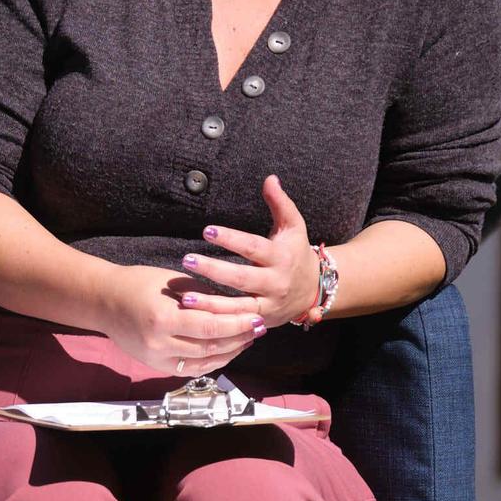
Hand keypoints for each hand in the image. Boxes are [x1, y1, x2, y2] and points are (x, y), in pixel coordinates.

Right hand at [99, 264, 267, 376]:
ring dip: (229, 353)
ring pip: (203, 363)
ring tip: (247, 340)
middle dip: (238, 339)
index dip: (237, 325)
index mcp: (163, 319)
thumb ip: (203, 297)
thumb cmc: (137, 283)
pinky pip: (189, 369)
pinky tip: (226, 352)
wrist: (103, 301)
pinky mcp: (155, 365)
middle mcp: (159, 343)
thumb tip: (234, 307)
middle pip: (210, 348)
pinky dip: (211, 362)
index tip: (258, 319)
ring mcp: (156, 358)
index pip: (210, 327)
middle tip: (259, 329)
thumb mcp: (173, 282)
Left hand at [176, 175, 321, 327]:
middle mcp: (275, 282)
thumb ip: (280, 203)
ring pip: (237, 306)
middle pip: (242, 278)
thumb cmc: (296, 252)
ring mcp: (268, 304)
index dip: (231, 239)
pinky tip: (195, 315)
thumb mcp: (294, 226)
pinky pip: (237, 322)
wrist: (315, 290)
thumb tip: (269, 178)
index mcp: (280, 257)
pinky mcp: (262, 321)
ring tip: (185, 297)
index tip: (207, 230)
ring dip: (210, 303)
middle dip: (214, 270)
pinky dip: (217, 321)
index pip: (253, 247)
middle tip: (188, 260)